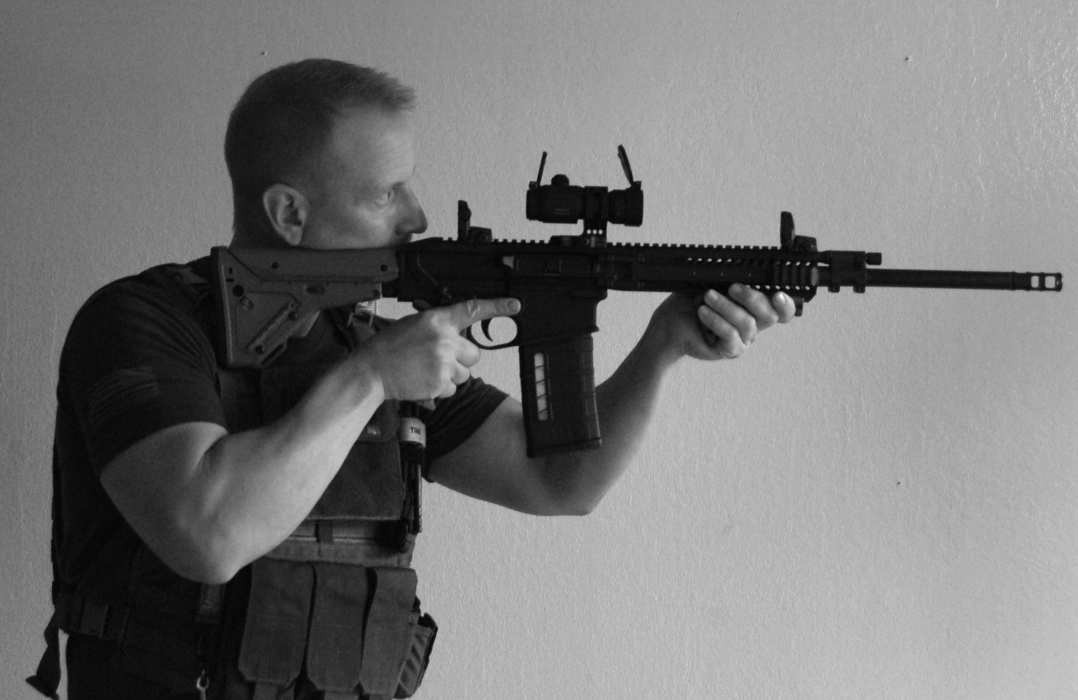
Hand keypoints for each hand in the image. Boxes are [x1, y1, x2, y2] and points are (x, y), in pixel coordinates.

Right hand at [355, 298, 519, 399]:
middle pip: (474, 354)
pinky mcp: (440, 384)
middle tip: (440, 359)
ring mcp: (444, 363)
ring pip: (465, 374)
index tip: (515, 305)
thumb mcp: (414, 324)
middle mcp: (444, 340)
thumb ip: (439, 327)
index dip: (497, 307)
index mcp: (437, 320)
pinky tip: (423, 380)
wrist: (372, 370)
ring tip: (426, 370)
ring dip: (451, 375)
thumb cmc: (389, 347)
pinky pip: (453, 389)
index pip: (473, 310)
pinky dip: (441, 389)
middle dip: (462, 359)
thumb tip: (457, 334)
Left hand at [647, 284, 795, 364]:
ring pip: (747, 323)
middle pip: (769, 315)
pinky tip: (702, 312)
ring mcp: (742, 339)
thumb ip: (731, 279)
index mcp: (754, 307)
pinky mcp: (729, 350)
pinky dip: (716, 321)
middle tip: (732, 287)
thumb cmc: (690, 302)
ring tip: (706, 297)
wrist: (669, 324)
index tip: (777, 293)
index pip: (781, 309)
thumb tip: (743, 270)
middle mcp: (752, 325)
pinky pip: (731, 337)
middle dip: (753, 298)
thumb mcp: (711, 283)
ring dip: (726, 307)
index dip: (786, 304)